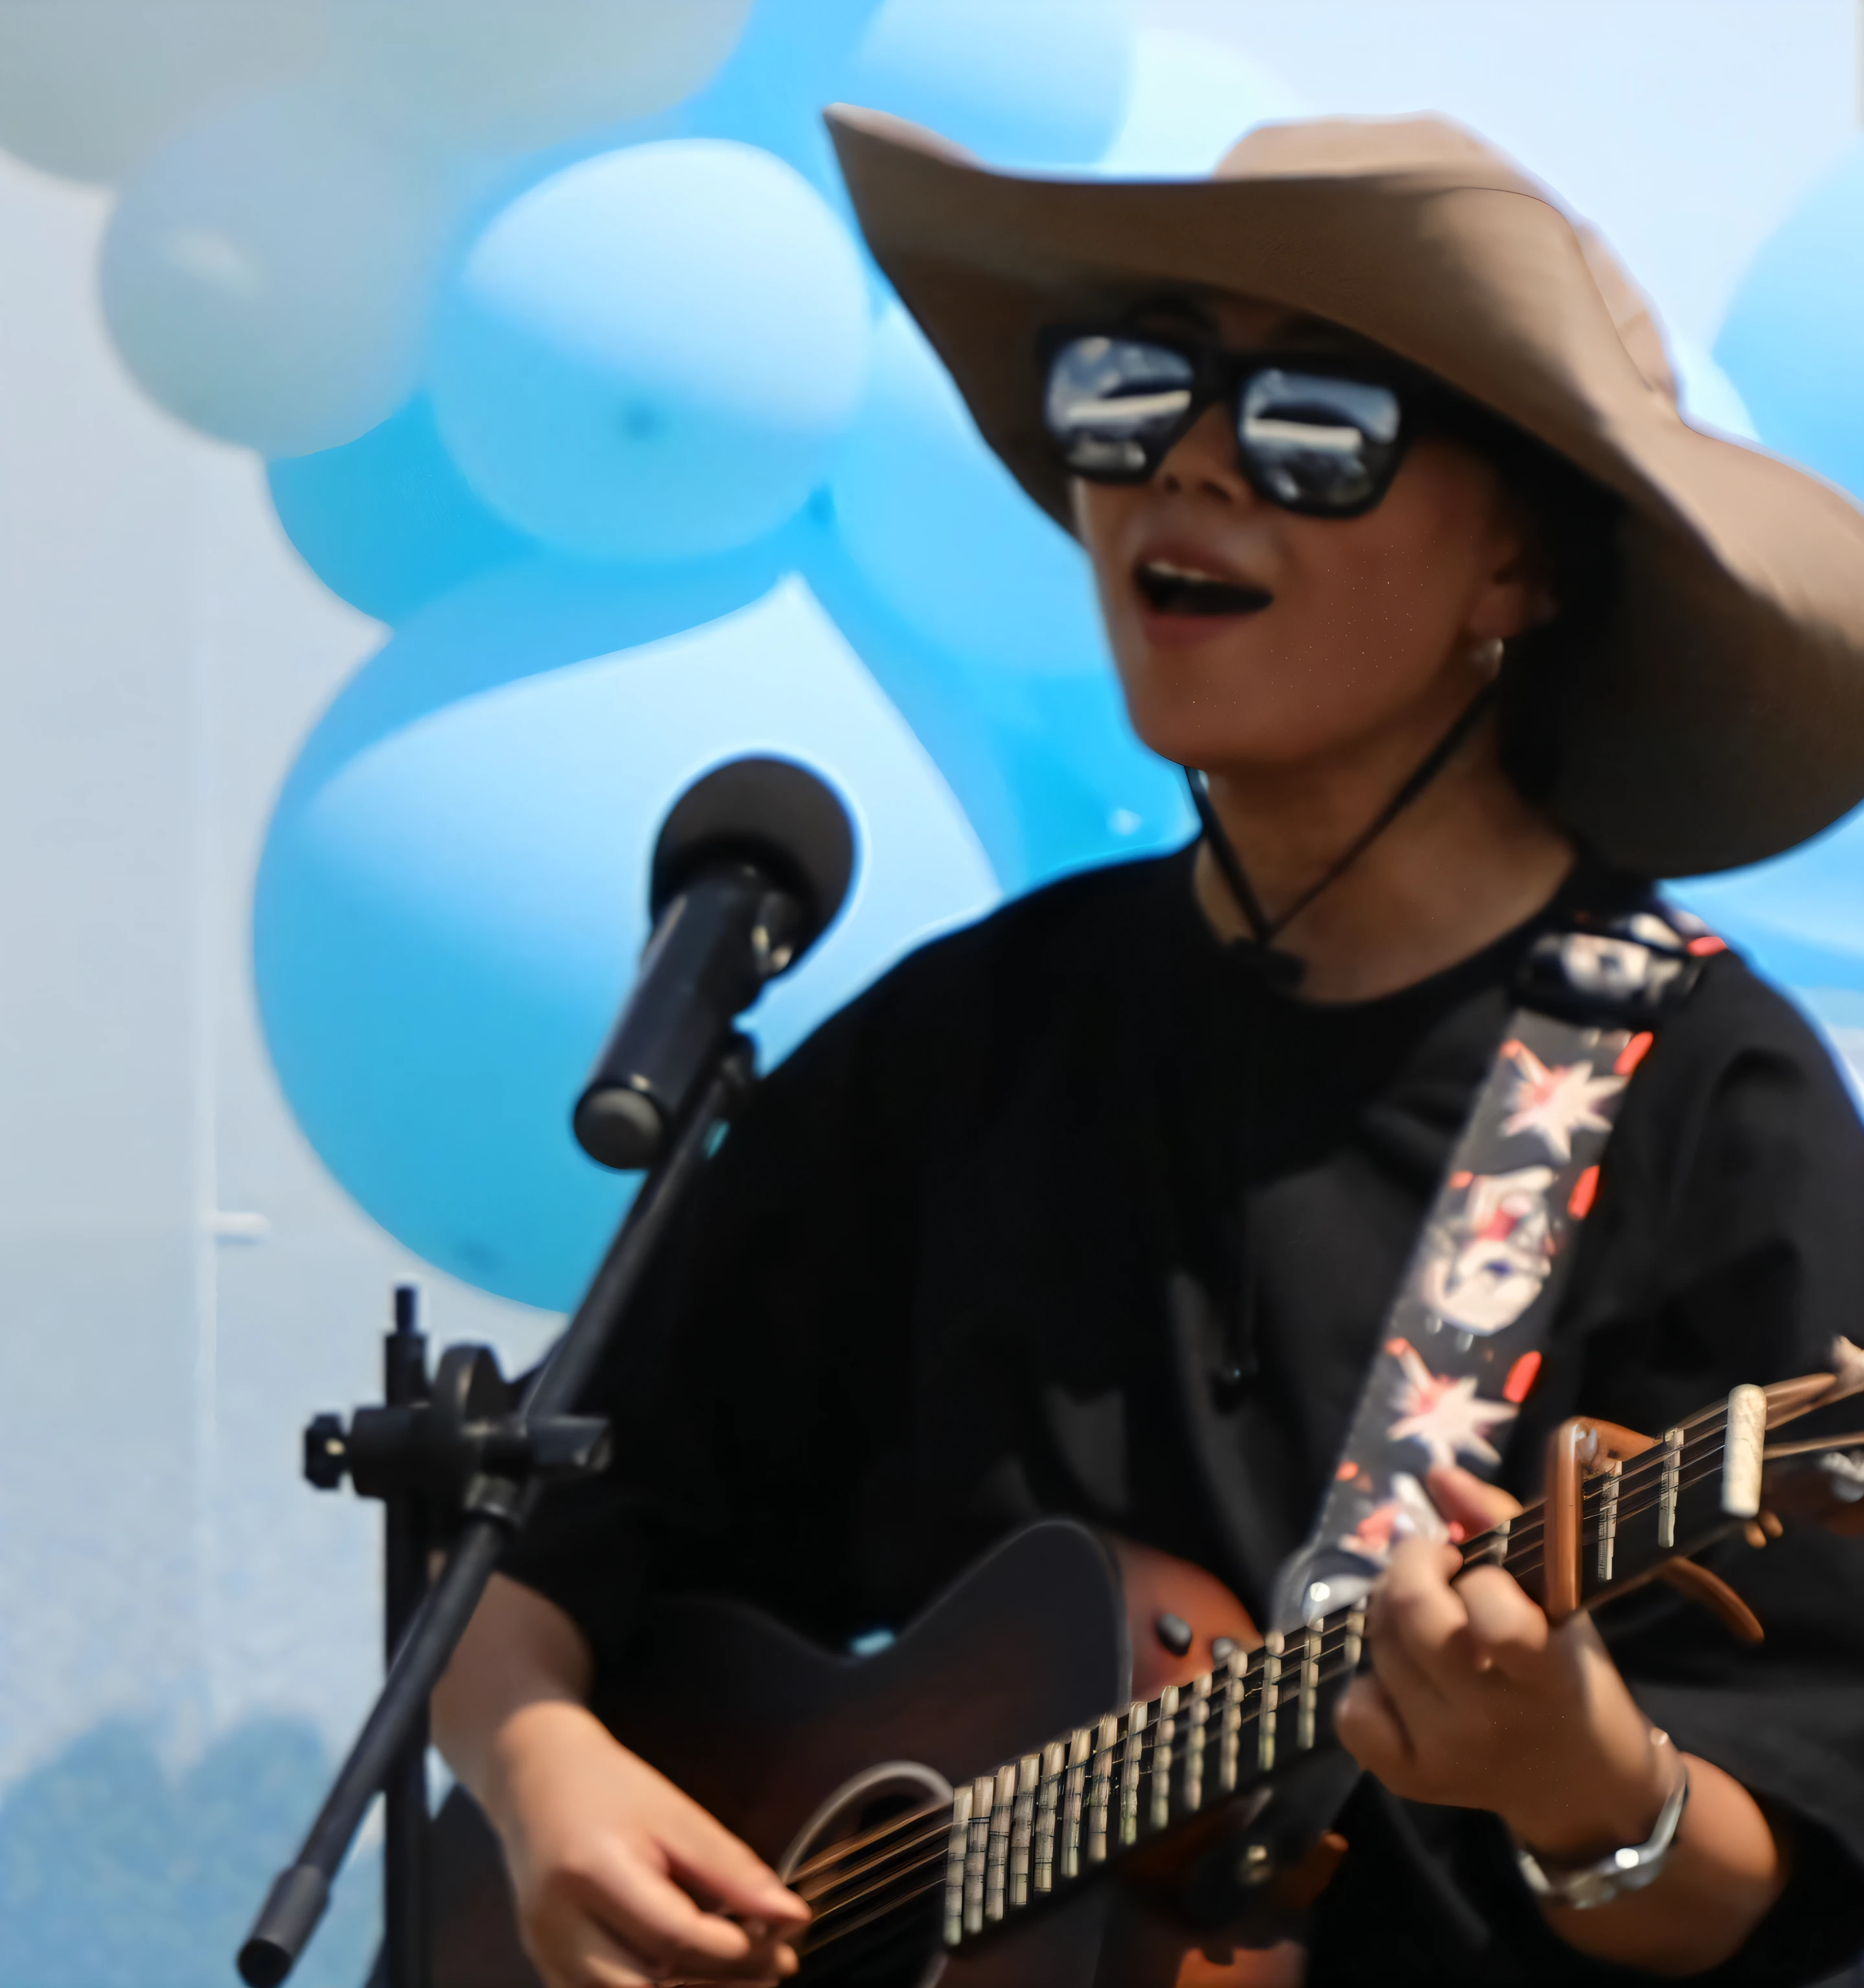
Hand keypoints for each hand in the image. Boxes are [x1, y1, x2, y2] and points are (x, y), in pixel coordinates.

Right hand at [484, 1699, 809, 1987]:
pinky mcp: (546, 1970)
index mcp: (592, 1872)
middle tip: (773, 1970)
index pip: (675, 1938)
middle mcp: (558, 1926)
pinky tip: (697, 1976)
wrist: (535, 1779)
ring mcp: (545, 1955)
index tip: (785, 1945)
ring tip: (743, 1975)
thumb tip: (791, 1918)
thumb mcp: (676, 1814)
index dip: (738, 1953)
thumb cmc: (609, 1788)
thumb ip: (732, 1870)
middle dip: (718, 1986)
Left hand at [1334, 1466, 1672, 1859]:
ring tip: (1426, 1619)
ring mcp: (1445, 1754)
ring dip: (1391, 1615)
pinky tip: (1402, 1678)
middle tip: (1435, 1569)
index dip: (1477, 1578)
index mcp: (1545, 1674)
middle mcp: (1491, 1720)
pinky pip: (1353, 1713)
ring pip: (1379, 1650)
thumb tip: (1438, 1474)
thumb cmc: (1573, 1677)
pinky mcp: (1409, 1780)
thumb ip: (1501, 1524)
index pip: (1496, 1620)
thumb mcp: (1562, 1601)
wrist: (1585, 1788)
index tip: (1480, 1570)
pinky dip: (1368, 1682)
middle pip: (1413, 1618)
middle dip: (1413, 1567)